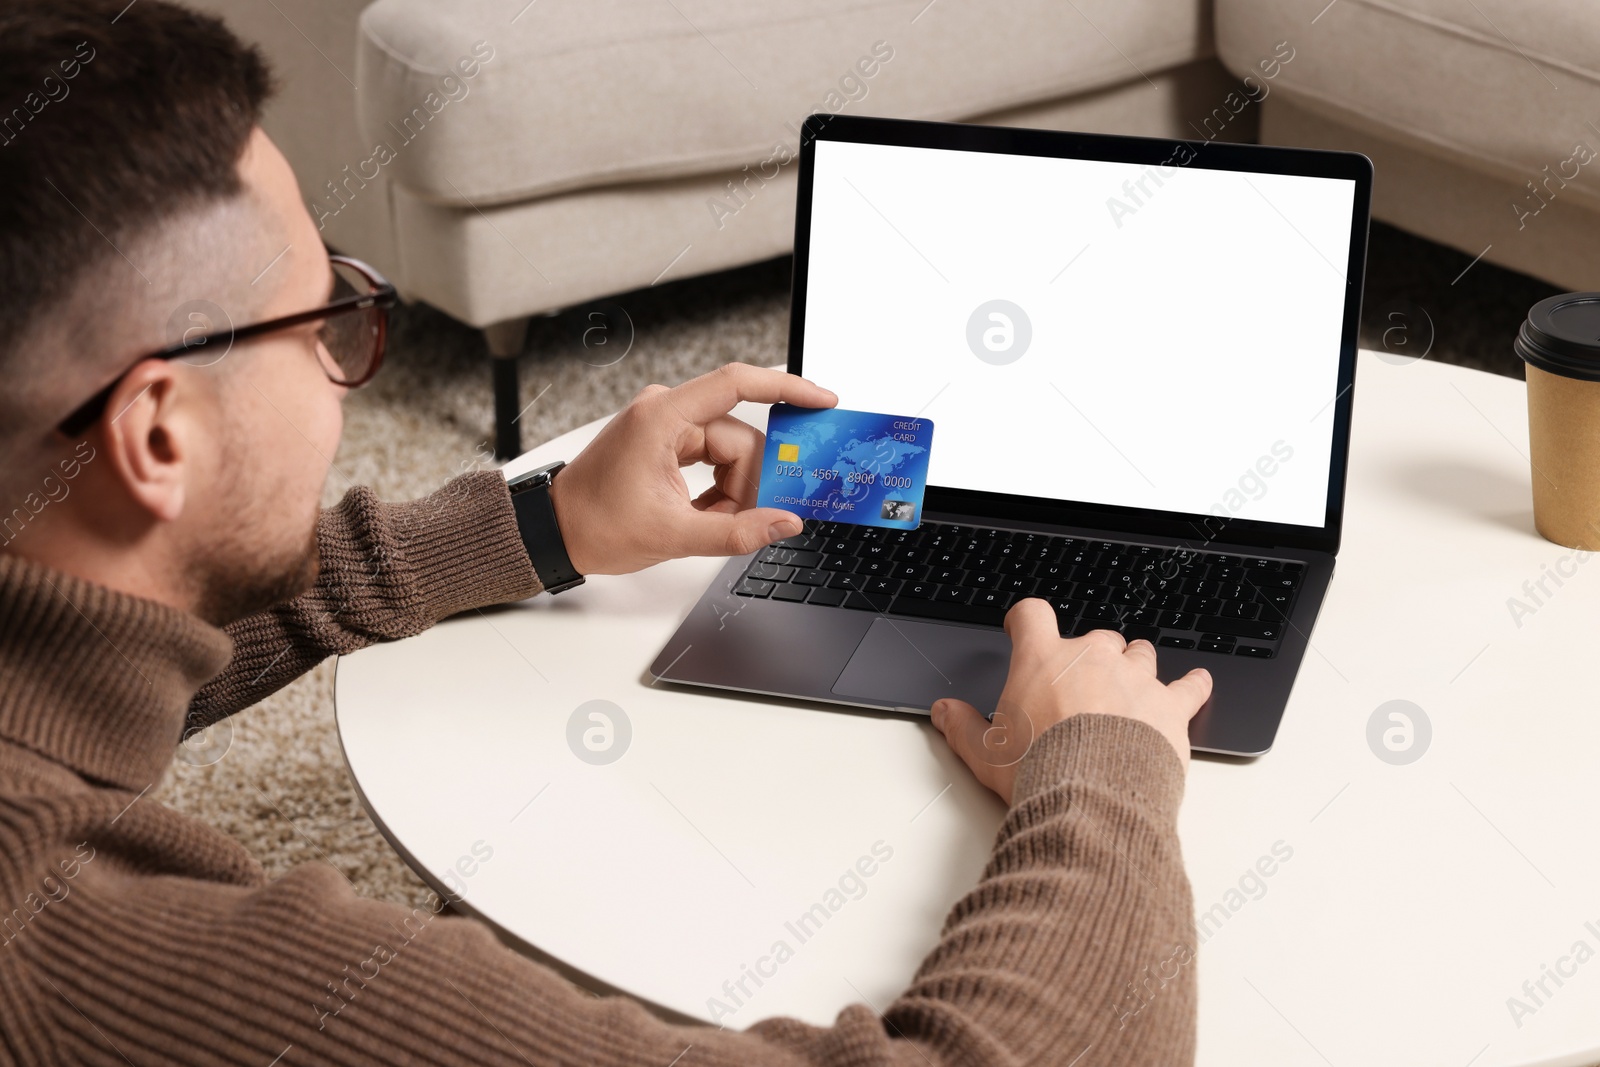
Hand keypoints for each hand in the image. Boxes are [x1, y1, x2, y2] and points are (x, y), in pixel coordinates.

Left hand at [546, 363, 836, 575]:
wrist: (553, 532)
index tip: (821, 400)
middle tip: (745, 520)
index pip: (738, 384)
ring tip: (708, 523)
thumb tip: (784, 522)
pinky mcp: (665, 442)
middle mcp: (665, 412)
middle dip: (748, 483)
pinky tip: (702, 514)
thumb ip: (737, 532)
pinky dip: (717, 490)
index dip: (786, 388)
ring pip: (729, 452)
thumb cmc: (594, 525)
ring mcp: (664, 426)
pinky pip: (711, 458)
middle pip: (738, 436)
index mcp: (662, 417)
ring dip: (731, 491)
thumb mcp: (673, 535)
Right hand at [930, 598, 1210, 802]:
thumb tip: (944, 713)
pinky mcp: (1170, 706)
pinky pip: (1189, 685)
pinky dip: (1192, 686)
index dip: (1026, 620)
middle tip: (1082, 686)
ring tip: (1131, 689)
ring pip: (1140, 654)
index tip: (1024, 628)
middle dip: (1091, 657)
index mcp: (1043, 660)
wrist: (1094, 796)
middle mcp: (1093, 657)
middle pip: (1096, 638)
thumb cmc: (1040, 769)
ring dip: (1135, 667)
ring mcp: (1136, 678)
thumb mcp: (984, 753)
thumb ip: (962, 727)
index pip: (1032, 615)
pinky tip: (1195, 685)